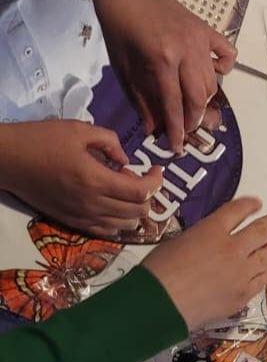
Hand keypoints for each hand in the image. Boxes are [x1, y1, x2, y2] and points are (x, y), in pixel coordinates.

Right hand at [0, 121, 161, 237]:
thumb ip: (108, 140)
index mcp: (95, 179)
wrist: (8, 160)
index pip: (141, 192)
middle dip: (148, 196)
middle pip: (139, 211)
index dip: (155, 182)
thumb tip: (126, 160)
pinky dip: (120, 221)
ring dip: (135, 210)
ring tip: (128, 193)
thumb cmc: (40, 140)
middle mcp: (93, 203)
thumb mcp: (77, 129)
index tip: (157, 170)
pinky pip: (109, 231)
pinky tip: (115, 207)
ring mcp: (84, 217)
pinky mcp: (75, 223)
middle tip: (140, 179)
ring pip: (127, 225)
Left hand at [86, 0, 235, 153]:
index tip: (177, 147)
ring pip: (212, 83)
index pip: (174, 105)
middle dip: (193, 120)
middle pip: (198, 98)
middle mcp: (184, 51)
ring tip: (191, 105)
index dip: (176, 130)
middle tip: (185, 128)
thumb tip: (155, 128)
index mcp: (160, 59)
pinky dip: (224, 68)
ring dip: (203, 100)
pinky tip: (211, 73)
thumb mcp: (122, 66)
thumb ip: (140, 99)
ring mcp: (199, 40)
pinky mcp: (205, 31)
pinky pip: (227, 54)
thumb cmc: (120, 25)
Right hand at [143, 197, 266, 329]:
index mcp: (211, 230)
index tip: (257, 203)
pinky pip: (261, 280)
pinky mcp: (242, 294)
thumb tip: (214, 242)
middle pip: (261, 230)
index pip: (236, 211)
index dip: (249, 205)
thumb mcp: (178, 242)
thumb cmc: (160, 271)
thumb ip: (202, 239)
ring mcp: (240, 273)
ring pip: (265, 257)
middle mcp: (231, 249)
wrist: (162, 303)